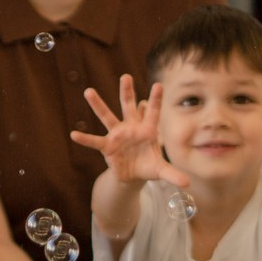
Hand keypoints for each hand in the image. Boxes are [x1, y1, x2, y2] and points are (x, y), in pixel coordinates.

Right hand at [71, 77, 188, 192]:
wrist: (132, 175)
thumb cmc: (148, 167)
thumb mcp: (161, 170)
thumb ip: (173, 174)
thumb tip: (187, 184)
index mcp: (147, 130)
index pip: (153, 113)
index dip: (156, 100)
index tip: (158, 85)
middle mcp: (131, 128)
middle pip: (128, 106)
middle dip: (127, 92)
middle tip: (126, 76)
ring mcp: (117, 135)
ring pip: (107, 117)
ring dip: (98, 104)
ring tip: (89, 91)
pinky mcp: (107, 146)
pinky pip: (94, 141)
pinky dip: (85, 139)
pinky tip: (74, 134)